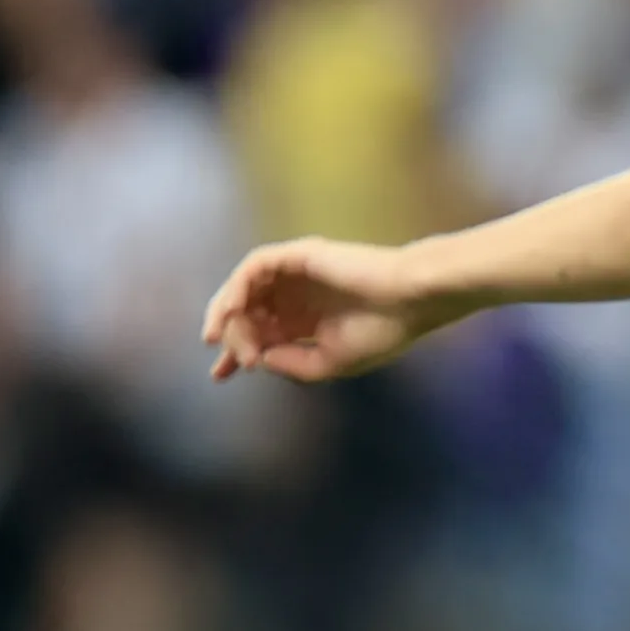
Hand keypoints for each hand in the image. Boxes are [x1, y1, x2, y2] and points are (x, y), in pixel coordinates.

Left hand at [200, 238, 448, 383]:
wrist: (409, 301)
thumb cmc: (380, 332)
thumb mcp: (331, 362)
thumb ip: (292, 364)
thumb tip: (258, 358)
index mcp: (307, 321)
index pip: (262, 334)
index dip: (237, 353)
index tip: (220, 375)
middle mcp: (296, 296)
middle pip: (247, 313)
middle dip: (232, 337)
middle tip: (234, 361)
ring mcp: (295, 275)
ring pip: (245, 288)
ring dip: (227, 312)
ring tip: (221, 336)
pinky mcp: (297, 256)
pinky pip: (255, 267)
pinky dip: (238, 286)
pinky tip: (233, 309)